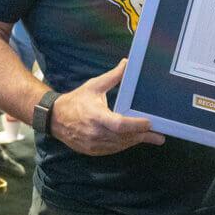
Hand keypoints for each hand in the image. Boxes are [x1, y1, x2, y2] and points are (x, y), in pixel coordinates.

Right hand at [50, 58, 165, 155]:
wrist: (55, 119)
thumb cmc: (76, 100)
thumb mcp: (94, 86)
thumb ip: (113, 76)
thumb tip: (127, 63)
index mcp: (96, 116)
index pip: (119, 124)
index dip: (135, 125)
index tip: (149, 123)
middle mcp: (95, 133)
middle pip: (124, 137)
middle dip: (142, 136)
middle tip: (159, 135)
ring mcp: (94, 144)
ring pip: (120, 145)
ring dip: (136, 141)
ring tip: (152, 137)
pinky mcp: (93, 151)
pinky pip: (113, 150)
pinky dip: (125, 145)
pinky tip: (134, 140)